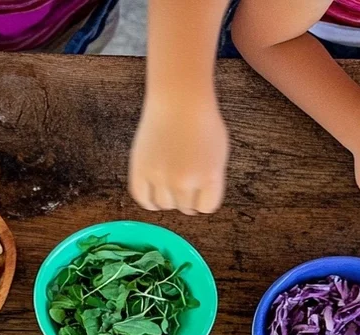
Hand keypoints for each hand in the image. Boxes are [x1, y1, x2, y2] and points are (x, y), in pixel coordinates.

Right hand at [129, 93, 227, 214]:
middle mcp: (185, 181)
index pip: (206, 207)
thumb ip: (210, 179)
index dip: (203, 201)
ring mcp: (160, 177)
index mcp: (209, 176)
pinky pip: (142, 198)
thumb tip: (197, 198)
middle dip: (186, 199)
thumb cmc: (201, 122)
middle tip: (183, 189)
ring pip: (164, 205)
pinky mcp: (140, 171)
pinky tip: (153, 194)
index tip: (199, 196)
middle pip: (185, 207)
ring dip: (167, 200)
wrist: (178, 102)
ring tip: (168, 188)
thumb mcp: (218, 153)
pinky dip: (149, 201)